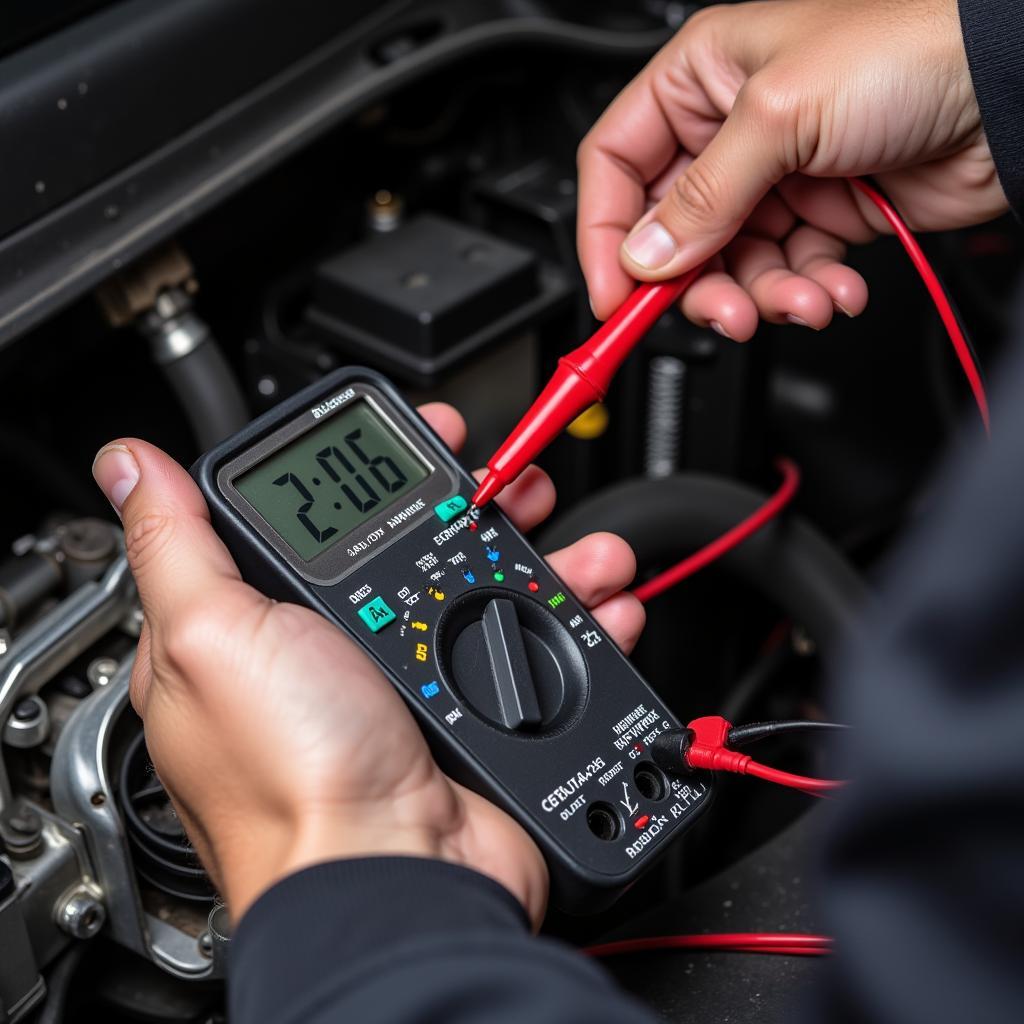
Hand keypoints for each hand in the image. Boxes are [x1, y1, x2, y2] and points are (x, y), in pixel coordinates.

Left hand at [92, 404, 644, 925]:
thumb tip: (132, 465)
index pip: (316, 519)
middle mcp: (339, 650)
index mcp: (264, 625)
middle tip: (507, 482)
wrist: (394, 877)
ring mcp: (412, 680)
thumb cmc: (293, 778)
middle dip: (474, 501)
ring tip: (572, 537)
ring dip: (541, 551)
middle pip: (416, 543)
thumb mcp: (212, 637)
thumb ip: (176, 545)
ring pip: (487, 585)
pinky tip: (597, 601)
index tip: (417, 437)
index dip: (368, 470)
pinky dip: (574, 617)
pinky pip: (535, 645)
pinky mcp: (475, 711)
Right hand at [578, 0, 1006, 338]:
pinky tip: (834, 288)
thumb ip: (701, 196)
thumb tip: (645, 255)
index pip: (616, 166)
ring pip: (729, 265)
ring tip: (800, 300)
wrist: (1011, 90)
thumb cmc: (911, 50)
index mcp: (700, 81)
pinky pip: (784, 274)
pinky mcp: (818, 216)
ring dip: (763, 296)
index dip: (606, 234)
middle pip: (672, 233)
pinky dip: (806, 293)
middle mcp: (730, 131)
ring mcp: (774, 178)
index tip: (617, 293)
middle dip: (697, 283)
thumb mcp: (779, 115)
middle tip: (718, 311)